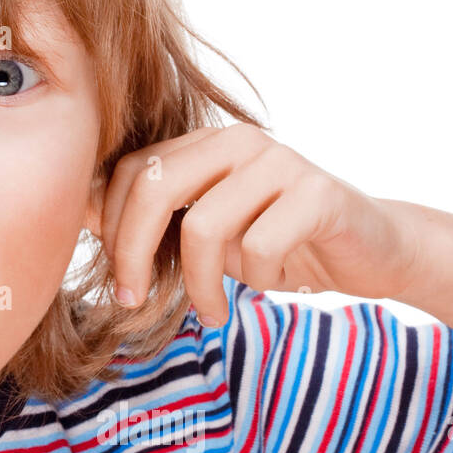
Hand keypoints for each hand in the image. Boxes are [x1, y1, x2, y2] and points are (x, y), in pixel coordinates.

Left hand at [92, 122, 419, 324]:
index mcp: (203, 144)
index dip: (111, 229)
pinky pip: (258, 247)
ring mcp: (280, 162)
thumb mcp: (205, 232)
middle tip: (133, 301)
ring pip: (204, 227)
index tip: (119, 282)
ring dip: (200, 285)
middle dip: (131, 253)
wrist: (370, 251)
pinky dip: (257, 279)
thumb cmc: (275, 244)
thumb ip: (154, 219)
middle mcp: (237, 141)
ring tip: (212, 311)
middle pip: (153, 188)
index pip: (131, 172)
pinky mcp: (318, 193)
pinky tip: (273, 282)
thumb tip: (83, 216)